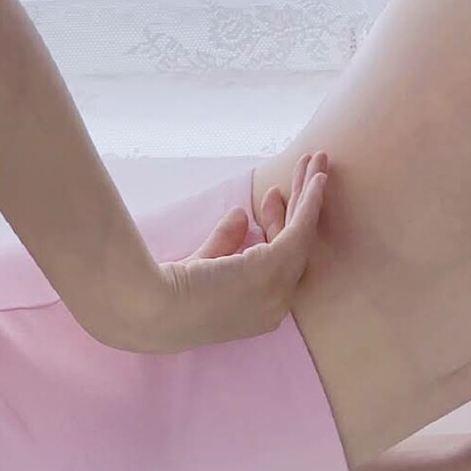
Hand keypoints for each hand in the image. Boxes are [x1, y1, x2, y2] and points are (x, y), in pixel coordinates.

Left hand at [119, 151, 329, 353]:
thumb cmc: (167, 293)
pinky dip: (311, 201)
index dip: (274, 225)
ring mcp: (278, 290)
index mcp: (256, 311)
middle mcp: (275, 306)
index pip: (274, 261)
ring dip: (310, 194)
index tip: (268, 196)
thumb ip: (222, 243)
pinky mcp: (276, 268)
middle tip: (310, 173)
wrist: (153, 306)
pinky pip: (301, 229)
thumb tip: (242, 215)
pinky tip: (317, 177)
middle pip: (295, 247)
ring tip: (317, 160)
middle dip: (302, 206)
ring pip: (302, 233)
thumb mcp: (201, 265)